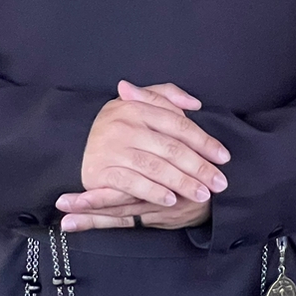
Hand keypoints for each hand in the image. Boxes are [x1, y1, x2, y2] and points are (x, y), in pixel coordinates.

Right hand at [59, 81, 229, 227]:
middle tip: (220, 182)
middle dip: (199, 167)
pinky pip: (134, 184)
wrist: (72, 142)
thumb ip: (168, 96)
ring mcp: (113, 149)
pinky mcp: (102, 172)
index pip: (180, 125)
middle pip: (172, 149)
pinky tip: (172, 199)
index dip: (204, 141)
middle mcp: (126, 126)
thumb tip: (195, 103)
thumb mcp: (139, 101)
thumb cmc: (117, 123)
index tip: (223, 157)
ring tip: (202, 193)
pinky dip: (154, 192)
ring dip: (183, 183)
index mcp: (139, 107)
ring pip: (156, 168)